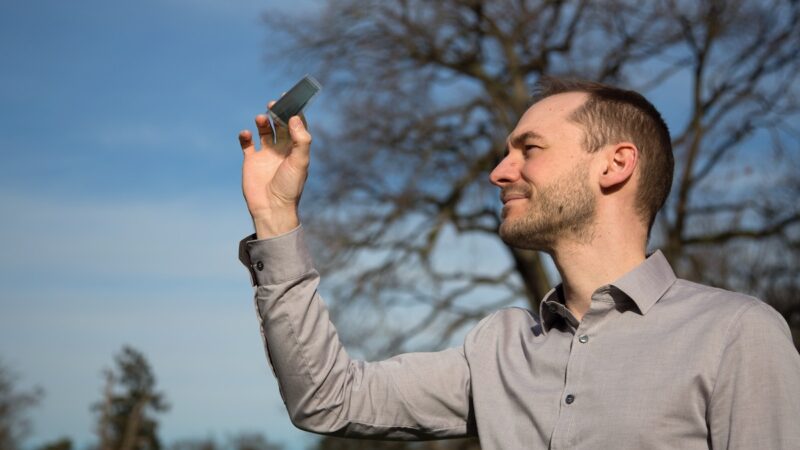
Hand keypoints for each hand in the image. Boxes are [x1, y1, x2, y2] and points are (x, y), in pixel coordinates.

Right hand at [238, 104, 310, 238]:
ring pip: (264, 130)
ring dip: (262, 121)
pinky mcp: (251, 161)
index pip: (297, 125)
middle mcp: (282, 150)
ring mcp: (266, 155)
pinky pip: (246, 143)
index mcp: (296, 149)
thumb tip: (295, 117)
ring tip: (261, 118)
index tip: (290, 99)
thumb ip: (300, 140)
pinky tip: (246, 133)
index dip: (294, 111)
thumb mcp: (300, 162)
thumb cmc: (289, 187)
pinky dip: (245, 135)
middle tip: (273, 104)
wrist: (272, 208)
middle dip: (277, 113)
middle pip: (280, 124)